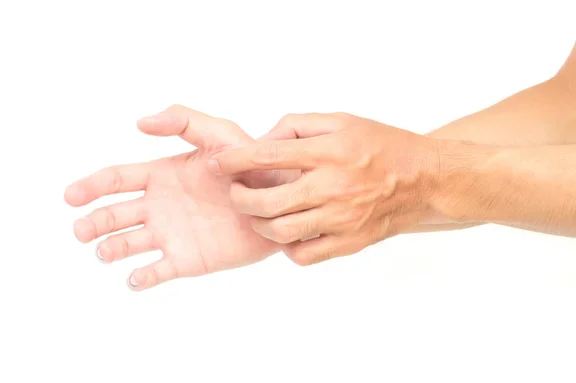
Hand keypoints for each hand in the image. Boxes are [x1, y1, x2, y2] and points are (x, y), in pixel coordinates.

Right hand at [64, 106, 284, 290]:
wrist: (281, 200)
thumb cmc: (253, 164)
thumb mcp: (220, 133)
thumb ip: (183, 122)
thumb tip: (139, 122)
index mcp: (160, 176)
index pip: (116, 181)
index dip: (90, 187)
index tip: (70, 196)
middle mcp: (159, 206)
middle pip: (113, 215)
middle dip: (94, 222)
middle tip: (82, 230)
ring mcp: (171, 235)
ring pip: (128, 244)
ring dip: (111, 249)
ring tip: (105, 251)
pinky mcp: (188, 260)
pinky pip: (157, 271)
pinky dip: (142, 277)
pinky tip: (135, 278)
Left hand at [210, 113, 442, 265]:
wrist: (424, 179)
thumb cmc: (381, 146)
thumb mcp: (342, 120)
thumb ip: (298, 125)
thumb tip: (263, 140)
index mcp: (329, 152)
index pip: (268, 157)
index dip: (234, 161)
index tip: (217, 163)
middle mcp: (333, 187)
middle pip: (267, 202)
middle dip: (240, 199)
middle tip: (235, 193)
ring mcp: (341, 219)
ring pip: (282, 232)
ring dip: (259, 223)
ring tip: (257, 213)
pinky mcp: (350, 242)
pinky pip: (305, 255)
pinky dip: (288, 247)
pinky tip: (288, 233)